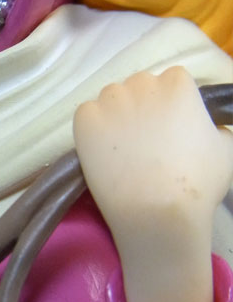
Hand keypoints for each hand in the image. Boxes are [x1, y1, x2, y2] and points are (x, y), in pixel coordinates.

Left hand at [74, 66, 232, 301]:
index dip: (170, 124)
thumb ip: (229, 140)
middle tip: (148, 164)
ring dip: (119, 130)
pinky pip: (88, 120)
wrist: (156, 217)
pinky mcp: (83, 121)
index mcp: (183, 86)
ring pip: (114, 107)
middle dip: (144, 124)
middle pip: (142, 96)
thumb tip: (226, 138)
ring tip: (128, 167)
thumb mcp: (231, 158)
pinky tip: (106, 164)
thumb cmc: (200, 192)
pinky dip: (94, 140)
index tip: (168, 152)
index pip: (174, 88)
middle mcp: (145, 84)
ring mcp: (110, 102)